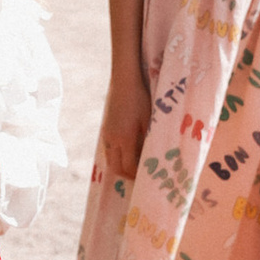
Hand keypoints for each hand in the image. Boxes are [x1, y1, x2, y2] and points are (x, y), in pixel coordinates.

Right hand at [99, 68, 149, 183]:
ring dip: (121, 166)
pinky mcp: (105, 129)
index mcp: (125, 139)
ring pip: (110, 160)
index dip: (137, 175)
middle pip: (116, 168)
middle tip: (140, 176)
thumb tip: (153, 158)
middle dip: (128, 175)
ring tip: (135, 166)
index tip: (148, 178)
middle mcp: (112, 140)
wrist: (124, 81)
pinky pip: (109, 151)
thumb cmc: (140, 99)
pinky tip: (128, 152)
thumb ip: (149, 140)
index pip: (129, 167)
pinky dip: (117, 157)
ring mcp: (106, 135)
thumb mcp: (149, 120)